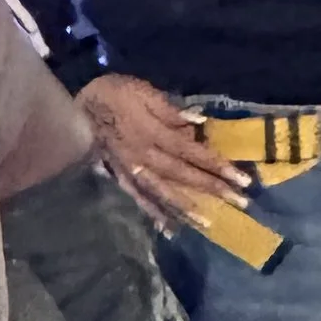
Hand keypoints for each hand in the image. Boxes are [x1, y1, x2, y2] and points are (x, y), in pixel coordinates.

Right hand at [78, 74, 246, 224]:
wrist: (77, 107)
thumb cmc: (113, 94)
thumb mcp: (143, 91)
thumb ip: (169, 109)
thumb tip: (198, 123)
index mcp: (153, 133)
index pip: (192, 152)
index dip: (218, 166)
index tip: (242, 178)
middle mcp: (145, 157)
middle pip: (183, 175)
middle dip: (212, 189)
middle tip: (240, 203)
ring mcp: (132, 171)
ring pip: (163, 192)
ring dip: (187, 208)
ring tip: (209, 223)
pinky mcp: (120, 178)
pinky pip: (139, 199)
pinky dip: (154, 214)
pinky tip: (169, 228)